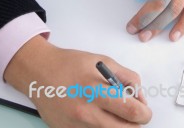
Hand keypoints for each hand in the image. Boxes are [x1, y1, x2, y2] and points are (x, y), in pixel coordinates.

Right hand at [4, 35, 151, 127]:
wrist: (39, 72)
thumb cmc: (69, 64)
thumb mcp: (102, 61)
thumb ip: (126, 77)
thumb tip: (139, 96)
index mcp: (96, 90)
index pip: (132, 112)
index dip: (144, 112)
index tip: (144, 109)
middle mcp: (86, 112)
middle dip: (135, 123)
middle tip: (132, 114)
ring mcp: (76, 126)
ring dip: (117, 125)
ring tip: (111, 110)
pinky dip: (100, 126)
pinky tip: (95, 114)